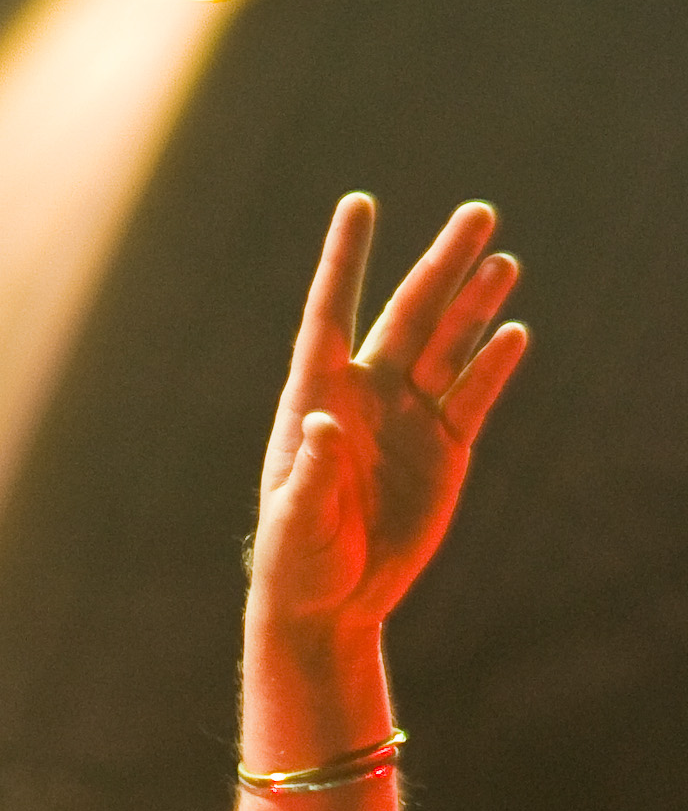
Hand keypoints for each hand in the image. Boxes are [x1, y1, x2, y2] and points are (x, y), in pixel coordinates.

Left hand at [247, 194, 527, 648]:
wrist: (331, 606)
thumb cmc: (297, 563)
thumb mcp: (297, 523)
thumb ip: (311, 474)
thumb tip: (323, 425)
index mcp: (317, 398)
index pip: (330, 315)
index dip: (345, 260)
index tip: (360, 204)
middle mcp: (366, 395)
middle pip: (409, 314)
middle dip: (442, 266)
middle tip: (479, 214)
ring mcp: (409, 418)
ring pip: (447, 346)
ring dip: (475, 304)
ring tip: (503, 262)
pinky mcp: (444, 450)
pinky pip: (472, 396)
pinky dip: (492, 366)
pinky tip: (512, 334)